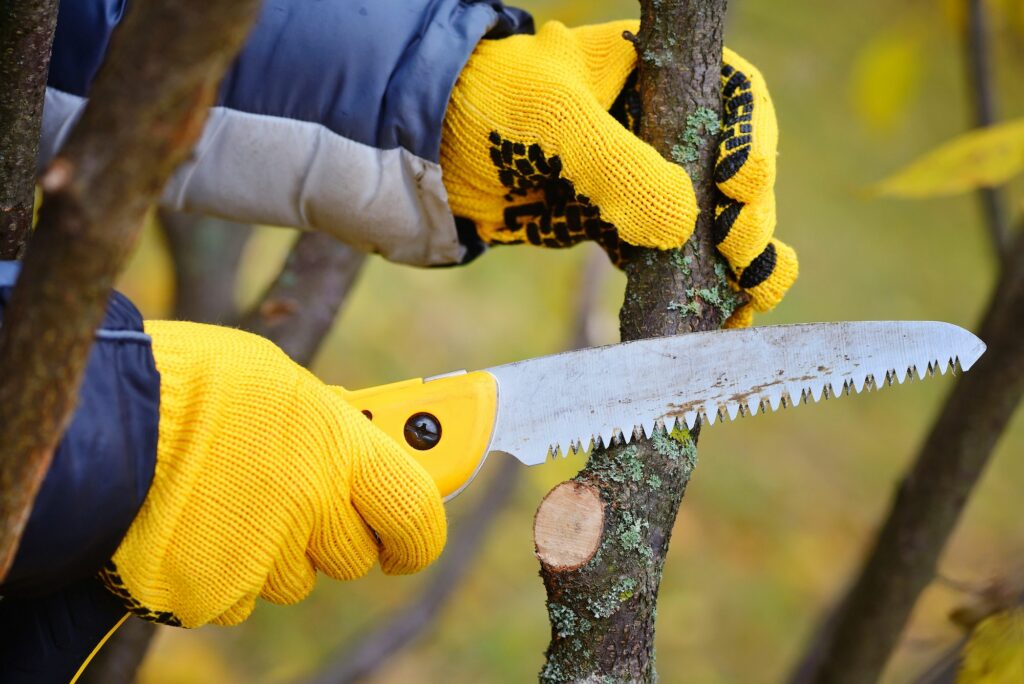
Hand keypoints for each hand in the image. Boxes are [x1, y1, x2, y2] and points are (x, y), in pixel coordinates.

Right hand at [99, 322, 445, 627]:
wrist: (106, 417)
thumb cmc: (197, 382)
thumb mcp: (283, 384)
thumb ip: (330, 426)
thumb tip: (358, 441)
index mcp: (340, 449)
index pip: (418, 513)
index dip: (419, 532)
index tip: (411, 540)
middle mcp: (311, 509)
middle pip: (354, 556)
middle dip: (335, 536)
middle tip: (301, 504)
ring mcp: (261, 557)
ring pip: (293, 579)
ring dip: (275, 551)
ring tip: (227, 497)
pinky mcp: (212, 593)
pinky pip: (238, 595)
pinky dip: (224, 571)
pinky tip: (194, 526)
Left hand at [440, 21, 796, 323]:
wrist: (430, 156)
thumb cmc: (490, 109)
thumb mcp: (556, 123)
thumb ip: (621, 169)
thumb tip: (686, 225)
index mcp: (657, 75)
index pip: (736, 99)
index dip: (752, 142)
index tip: (735, 185)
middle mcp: (662, 127)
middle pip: (736, 169)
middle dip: (751, 214)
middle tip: (738, 251)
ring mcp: (643, 181)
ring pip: (714, 220)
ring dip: (738, 262)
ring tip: (748, 301)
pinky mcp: (619, 228)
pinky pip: (672, 257)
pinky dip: (695, 285)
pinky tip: (717, 314)